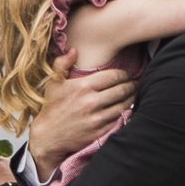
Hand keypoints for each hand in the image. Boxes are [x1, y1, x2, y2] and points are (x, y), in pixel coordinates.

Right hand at [30, 53, 134, 173]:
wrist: (49, 135)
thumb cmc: (51, 107)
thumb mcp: (53, 83)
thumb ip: (62, 64)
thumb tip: (74, 50)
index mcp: (83, 87)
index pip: (113, 76)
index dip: (123, 74)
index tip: (126, 74)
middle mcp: (92, 102)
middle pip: (122, 90)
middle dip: (132, 85)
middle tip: (135, 83)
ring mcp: (97, 118)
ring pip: (124, 105)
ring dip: (132, 99)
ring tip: (134, 94)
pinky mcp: (100, 131)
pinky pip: (119, 120)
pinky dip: (125, 113)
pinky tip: (127, 109)